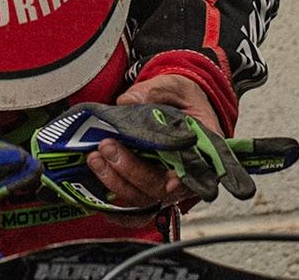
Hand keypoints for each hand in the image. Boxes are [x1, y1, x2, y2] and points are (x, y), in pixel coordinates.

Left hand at [86, 74, 222, 211]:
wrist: (176, 104)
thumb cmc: (181, 98)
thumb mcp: (173, 86)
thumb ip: (153, 92)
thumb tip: (127, 101)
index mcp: (203, 148)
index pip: (196, 171)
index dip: (181, 182)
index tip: (168, 183)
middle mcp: (187, 173)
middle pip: (161, 187)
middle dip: (132, 170)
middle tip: (107, 146)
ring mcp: (166, 185)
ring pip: (143, 198)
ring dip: (116, 182)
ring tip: (95, 158)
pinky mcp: (147, 188)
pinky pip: (134, 211)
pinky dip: (115, 210)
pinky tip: (96, 193)